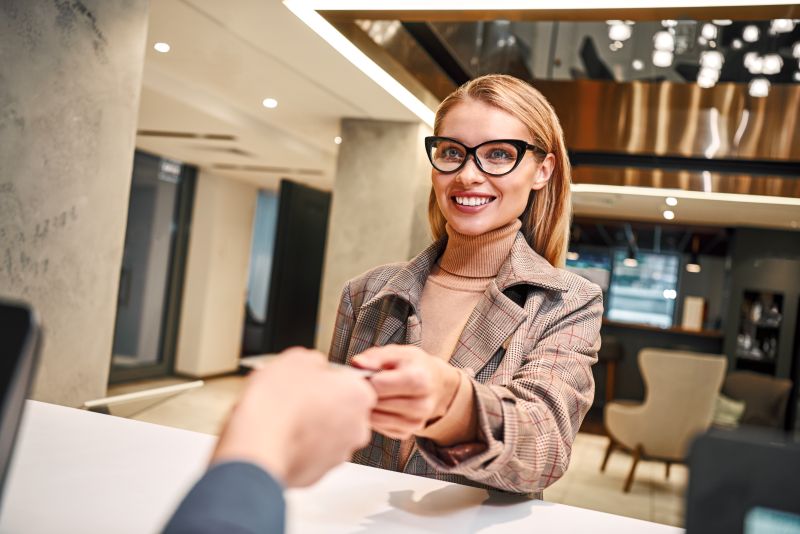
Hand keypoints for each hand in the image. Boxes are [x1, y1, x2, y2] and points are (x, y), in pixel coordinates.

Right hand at [212, 348, 375, 486]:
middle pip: (342, 409)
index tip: (311, 379)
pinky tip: (279, 436)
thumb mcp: (296, 359)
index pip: (351, 382)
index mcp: (358, 396)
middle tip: (295, 397)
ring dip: (310, 426)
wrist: (257, 445)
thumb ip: (315, 362)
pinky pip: (311, 454)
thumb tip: (314, 367)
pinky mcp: (318, 474)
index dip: (327, 379)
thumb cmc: (277, 404)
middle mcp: (357, 428)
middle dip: (321, 404)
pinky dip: (298, 446)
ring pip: (327, 433)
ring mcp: (339, 454)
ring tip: (283, 417)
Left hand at [352, 345, 460, 439]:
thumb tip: (356, 363)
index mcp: (419, 380)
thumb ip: (376, 356)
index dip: (365, 378)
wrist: (436, 385)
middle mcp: (421, 405)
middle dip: (364, 393)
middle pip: (375, 402)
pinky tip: (379, 405)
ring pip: (374, 418)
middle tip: (364, 383)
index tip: (363, 374)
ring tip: (372, 393)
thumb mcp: (399, 353)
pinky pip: (378, 427)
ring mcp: (415, 423)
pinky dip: (374, 416)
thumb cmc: (414, 366)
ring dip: (367, 406)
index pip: (378, 385)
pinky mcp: (406, 434)